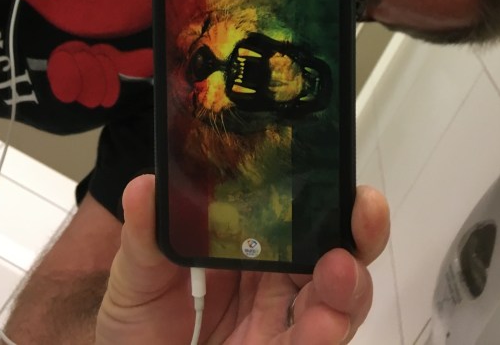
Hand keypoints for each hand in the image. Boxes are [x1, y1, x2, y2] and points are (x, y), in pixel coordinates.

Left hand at [96, 174, 389, 344]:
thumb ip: (145, 235)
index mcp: (254, 245)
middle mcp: (280, 283)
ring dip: (348, 286)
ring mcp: (284, 326)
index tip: (338, 170)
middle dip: (360, 231)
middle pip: (337, 252)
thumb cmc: (140, 322)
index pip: (303, 212)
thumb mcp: (136, 272)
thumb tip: (145, 186)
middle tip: (363, 214)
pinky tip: (324, 324)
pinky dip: (323, 335)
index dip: (328, 192)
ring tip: (341, 271)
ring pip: (338, 303)